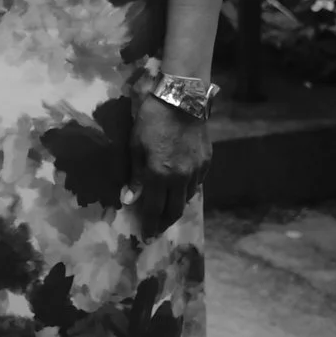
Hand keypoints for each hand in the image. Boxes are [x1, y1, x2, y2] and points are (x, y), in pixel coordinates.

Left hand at [131, 89, 209, 239]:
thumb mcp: (135, 146)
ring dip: (176, 207)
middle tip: (157, 230)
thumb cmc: (151, 119)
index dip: (150, 225)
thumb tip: (128, 200)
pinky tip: (181, 190)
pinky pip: (197, 184)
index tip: (145, 237)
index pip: (155, 209)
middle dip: (164, 223)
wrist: (182, 98)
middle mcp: (181, 178)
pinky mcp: (207, 161)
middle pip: (174, 210)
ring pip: (187, 198)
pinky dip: (187, 191)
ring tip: (167, 211)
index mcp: (160, 175)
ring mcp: (197, 170)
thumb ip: (135, 176)